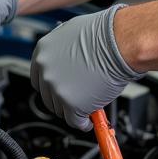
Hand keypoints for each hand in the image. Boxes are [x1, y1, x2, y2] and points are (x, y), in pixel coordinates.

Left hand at [30, 5, 143, 130]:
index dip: (50, 85)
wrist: (119, 43)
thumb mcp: (72, 34)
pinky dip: (83, 124)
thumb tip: (66, 61)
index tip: (60, 89)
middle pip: (48, 97)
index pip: (38, 78)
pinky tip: (90, 120)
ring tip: (86, 104)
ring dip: (73, 110)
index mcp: (43, 52)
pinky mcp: (72, 105)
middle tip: (76, 97)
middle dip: (61, 99)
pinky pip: (75, 122)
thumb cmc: (104, 35)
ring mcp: (58, 89)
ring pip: (61, 110)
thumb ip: (63, 51)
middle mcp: (46, 71)